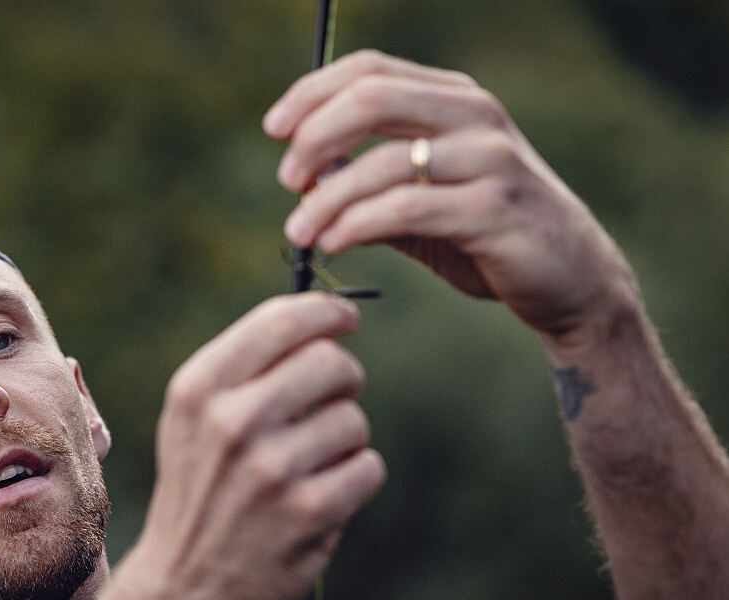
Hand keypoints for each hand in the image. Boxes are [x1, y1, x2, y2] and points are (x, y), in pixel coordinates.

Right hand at [133, 292, 384, 599]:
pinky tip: (321, 497)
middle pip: (330, 362)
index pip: (281, 321)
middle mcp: (231, 422)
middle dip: (342, 378)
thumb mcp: (193, 421)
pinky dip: (355, 479)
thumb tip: (321, 320)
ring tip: (309, 465)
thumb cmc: (199, 491)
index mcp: (198, 389)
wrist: (185, 587)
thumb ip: (245, 367)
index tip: (345, 318)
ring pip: (354, 419)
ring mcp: (271, 469)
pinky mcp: (309, 512)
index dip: (326, 312)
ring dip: (345, 439)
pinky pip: (369, 467)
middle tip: (333, 398)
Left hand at [263, 50, 638, 342]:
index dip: (312, 92)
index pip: (371, 71)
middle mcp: (476, 117)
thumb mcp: (424, 200)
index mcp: (455, 101)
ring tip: (299, 231)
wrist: (571, 281)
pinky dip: (357, 225)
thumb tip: (306, 176)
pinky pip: (407, 209)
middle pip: (373, 98)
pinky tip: (334, 243)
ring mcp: (490, 160)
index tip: (273, 128)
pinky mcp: (495, 210)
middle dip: (314, 135)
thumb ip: (371, 183)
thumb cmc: (487, 237)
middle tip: (285, 178)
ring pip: (384, 162)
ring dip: (327, 198)